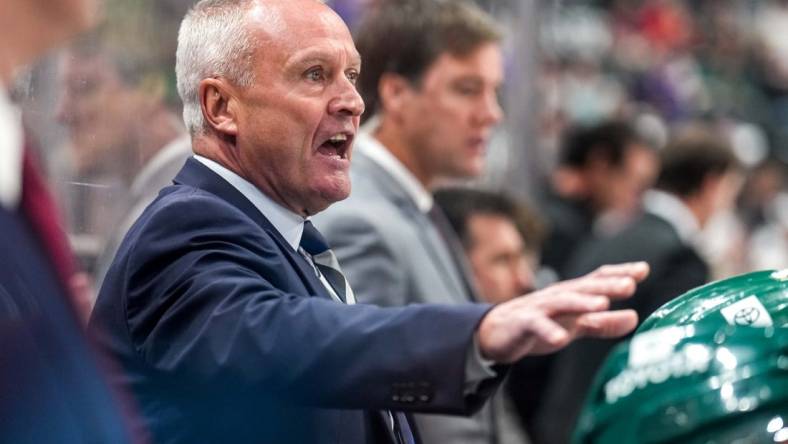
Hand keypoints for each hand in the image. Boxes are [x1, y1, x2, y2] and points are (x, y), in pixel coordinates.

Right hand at [477, 261, 648, 362]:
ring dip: (582, 302)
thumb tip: (635, 318)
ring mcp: (540, 308)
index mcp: (572, 294)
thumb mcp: (574, 325)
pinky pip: (537, 326)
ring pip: (563, 302)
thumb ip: (602, 322)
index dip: (618, 273)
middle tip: (630, 285)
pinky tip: (561, 339)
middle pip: (584, 288)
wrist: (496, 331)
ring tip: (601, 304)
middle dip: (606, 285)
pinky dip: (549, 331)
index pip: (597, 279)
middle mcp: (558, 296)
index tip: (643, 270)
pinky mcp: (524, 323)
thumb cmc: (539, 324)